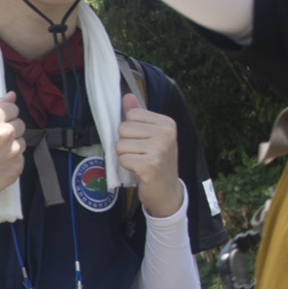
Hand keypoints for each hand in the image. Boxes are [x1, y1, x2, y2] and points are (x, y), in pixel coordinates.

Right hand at [0, 95, 26, 203]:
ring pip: (22, 141)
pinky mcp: (17, 167)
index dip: (4, 113)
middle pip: (20, 123)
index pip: (12, 107)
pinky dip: (11, 159)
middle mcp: (5, 134)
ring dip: (11, 144)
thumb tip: (11, 95)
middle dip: (8, 128)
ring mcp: (13, 152)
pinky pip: (20, 157)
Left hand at [116, 93, 182, 217]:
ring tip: (140, 162)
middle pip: (123, 128)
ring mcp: (160, 149)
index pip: (131, 114)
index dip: (130, 130)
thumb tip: (127, 96)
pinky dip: (126, 166)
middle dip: (126, 143)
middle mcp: (166, 134)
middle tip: (140, 154)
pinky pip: (123, 159)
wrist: (167, 192)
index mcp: (167, 123)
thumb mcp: (152, 136)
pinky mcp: (150, 164)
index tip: (142, 141)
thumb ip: (139, 116)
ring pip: (120, 144)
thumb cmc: (157, 162)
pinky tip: (139, 170)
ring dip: (125, 156)